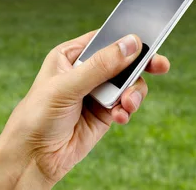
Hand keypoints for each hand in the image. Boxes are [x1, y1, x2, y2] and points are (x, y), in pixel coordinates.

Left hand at [0, 31, 169, 188]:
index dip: (126, 38)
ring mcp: (99, 92)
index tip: (147, 42)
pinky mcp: (107, 112)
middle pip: (124, 60)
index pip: (105, 39)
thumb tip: (131, 44)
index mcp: (72, 56)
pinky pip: (128, 104)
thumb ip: (101, 66)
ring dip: (133, 94)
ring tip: (127, 105)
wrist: (34, 158)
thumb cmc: (37, 117)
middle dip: (141, 66)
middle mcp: (87, 72)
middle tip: (161, 66)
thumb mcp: (67, 86)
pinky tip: (120, 117)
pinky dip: (128, 110)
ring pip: (130, 83)